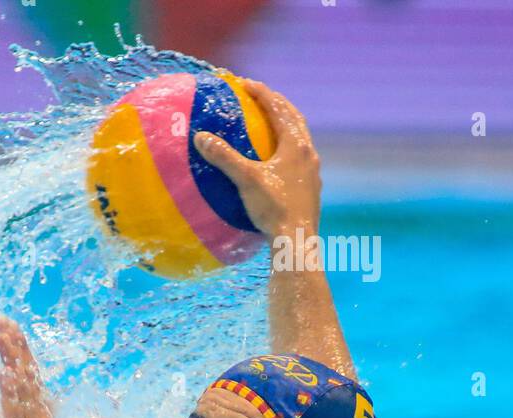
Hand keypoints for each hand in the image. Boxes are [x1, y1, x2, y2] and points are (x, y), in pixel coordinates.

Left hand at [0, 317, 59, 417]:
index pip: (27, 379)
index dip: (17, 351)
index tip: (3, 325)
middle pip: (29, 379)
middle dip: (16, 348)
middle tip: (1, 321)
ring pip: (27, 392)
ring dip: (15, 361)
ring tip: (3, 337)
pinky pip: (23, 417)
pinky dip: (15, 393)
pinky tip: (6, 374)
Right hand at [193, 79, 321, 239]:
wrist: (296, 240)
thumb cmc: (274, 208)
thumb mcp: (246, 180)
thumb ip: (224, 157)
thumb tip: (201, 137)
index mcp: (297, 145)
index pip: (279, 109)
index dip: (262, 93)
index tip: (244, 83)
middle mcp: (309, 154)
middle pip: (293, 118)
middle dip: (276, 104)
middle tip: (257, 96)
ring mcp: (311, 171)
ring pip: (298, 138)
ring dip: (283, 126)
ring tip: (266, 123)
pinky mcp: (309, 188)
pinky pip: (296, 158)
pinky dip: (283, 149)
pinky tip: (271, 160)